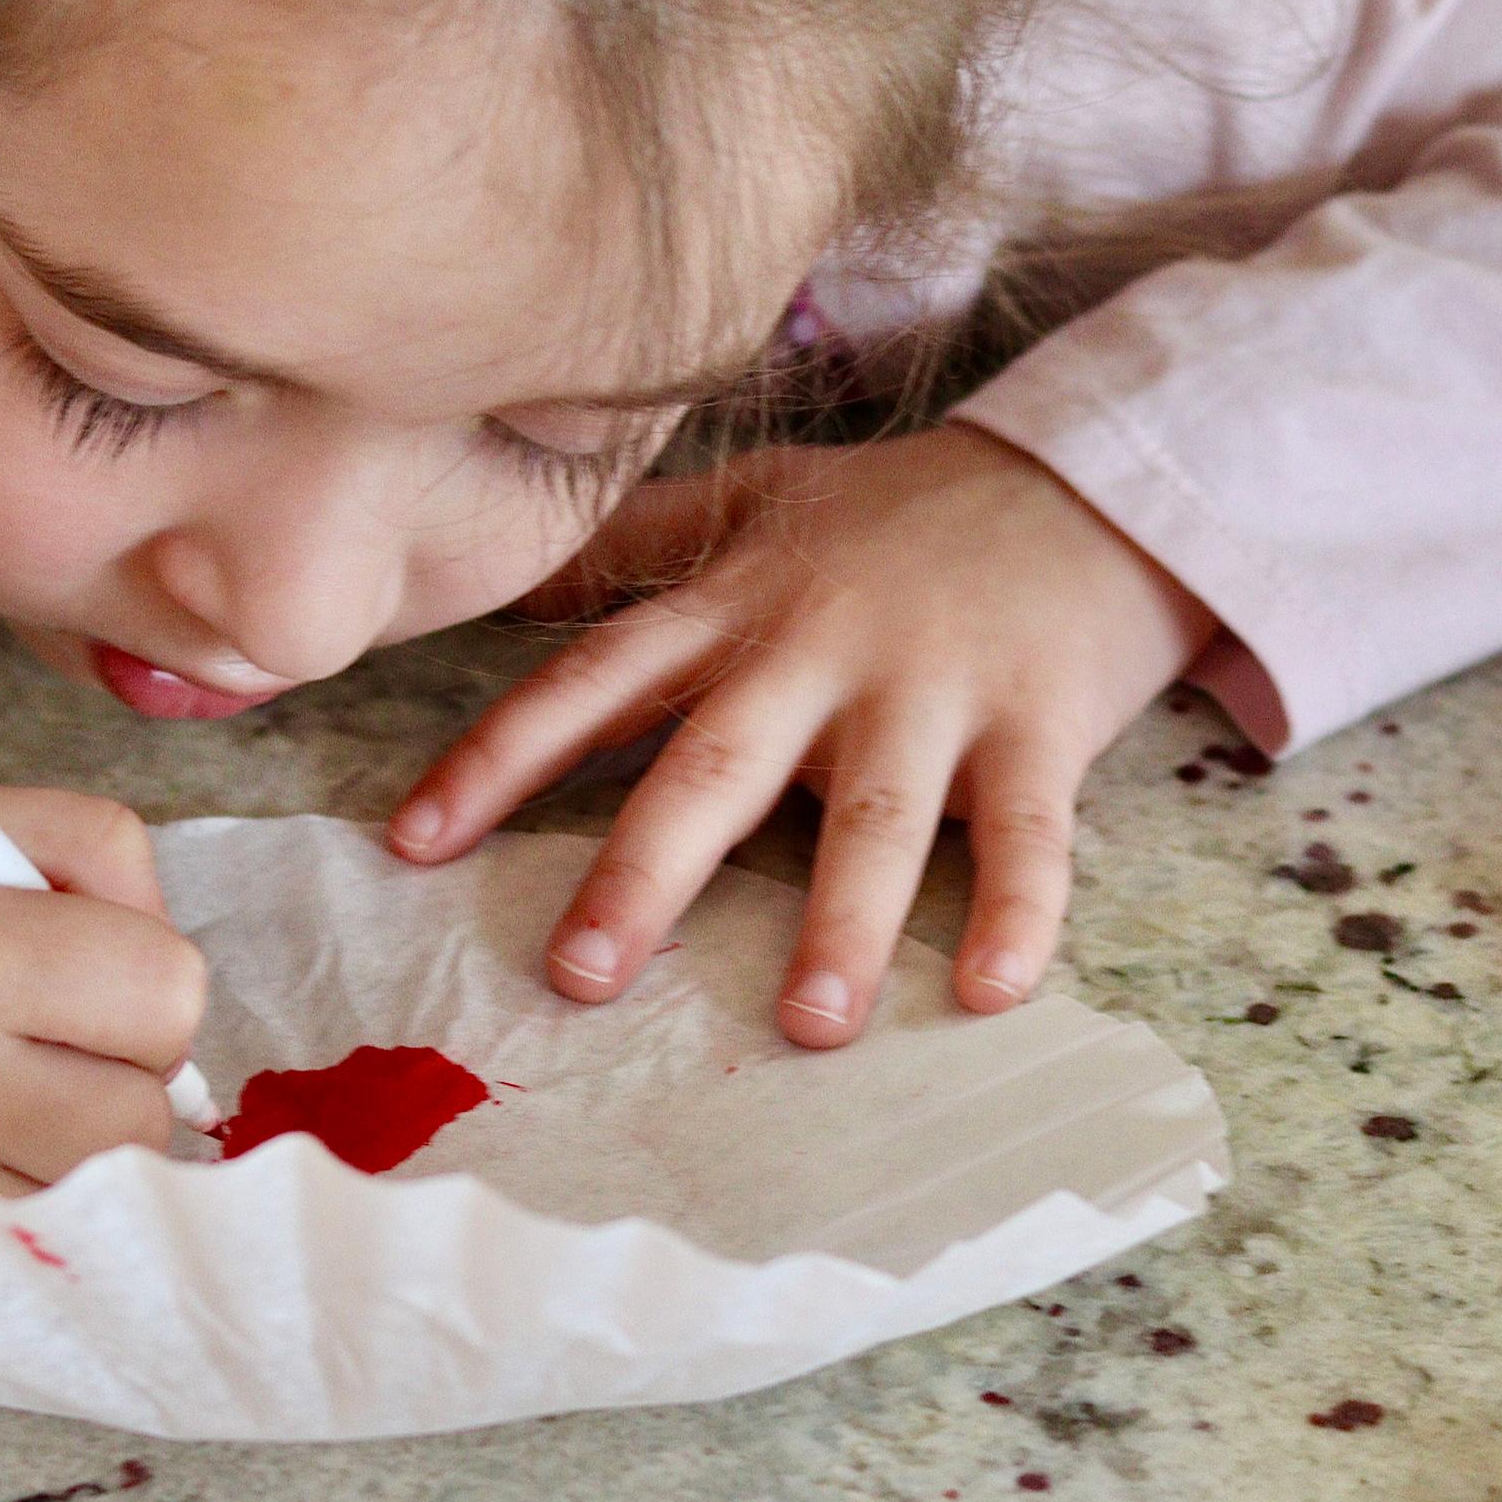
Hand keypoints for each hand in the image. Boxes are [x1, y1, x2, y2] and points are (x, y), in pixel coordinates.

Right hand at [0, 789, 207, 1276]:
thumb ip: (80, 845)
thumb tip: (176, 958)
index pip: (168, 986)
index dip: (144, 980)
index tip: (88, 980)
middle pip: (148, 1110)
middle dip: (117, 1073)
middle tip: (39, 1048)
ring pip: (98, 1198)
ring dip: (69, 1154)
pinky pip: (16, 1255)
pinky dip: (6, 1216)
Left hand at [388, 423, 1217, 1044]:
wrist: (1088, 476)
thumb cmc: (906, 512)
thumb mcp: (762, 500)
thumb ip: (641, 543)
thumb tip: (508, 570)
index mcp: (737, 606)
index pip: (593, 683)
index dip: (498, 760)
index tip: (413, 846)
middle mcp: (820, 648)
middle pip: (716, 765)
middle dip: (645, 871)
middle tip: (583, 975)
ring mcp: (933, 685)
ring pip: (876, 813)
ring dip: (843, 921)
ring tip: (808, 1026)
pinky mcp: (1039, 718)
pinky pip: (1029, 829)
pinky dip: (1018, 910)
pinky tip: (990, 992)